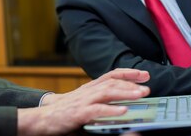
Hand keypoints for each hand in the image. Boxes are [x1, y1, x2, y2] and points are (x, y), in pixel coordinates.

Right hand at [18, 69, 149, 135]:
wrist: (42, 117)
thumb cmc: (65, 111)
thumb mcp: (84, 102)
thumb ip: (100, 101)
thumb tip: (122, 103)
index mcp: (90, 88)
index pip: (111, 75)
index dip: (127, 73)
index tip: (144, 74)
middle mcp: (88, 91)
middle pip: (111, 82)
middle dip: (131, 82)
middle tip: (147, 86)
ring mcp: (83, 101)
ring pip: (106, 93)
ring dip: (125, 92)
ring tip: (140, 95)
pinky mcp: (78, 113)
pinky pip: (97, 110)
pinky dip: (111, 110)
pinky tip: (123, 111)